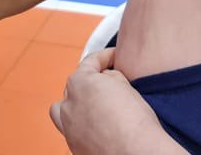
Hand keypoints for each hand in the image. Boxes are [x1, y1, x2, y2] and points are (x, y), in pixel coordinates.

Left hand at [51, 49, 169, 153]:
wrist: (135, 153)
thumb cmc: (134, 121)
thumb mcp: (126, 85)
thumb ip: (111, 76)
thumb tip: (106, 79)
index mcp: (79, 83)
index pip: (90, 62)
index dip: (106, 56)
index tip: (114, 57)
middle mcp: (68, 104)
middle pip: (76, 85)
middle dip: (91, 82)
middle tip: (110, 84)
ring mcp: (68, 128)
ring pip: (65, 110)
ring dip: (77, 105)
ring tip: (94, 106)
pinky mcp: (73, 147)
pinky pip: (73, 130)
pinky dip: (82, 126)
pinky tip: (97, 127)